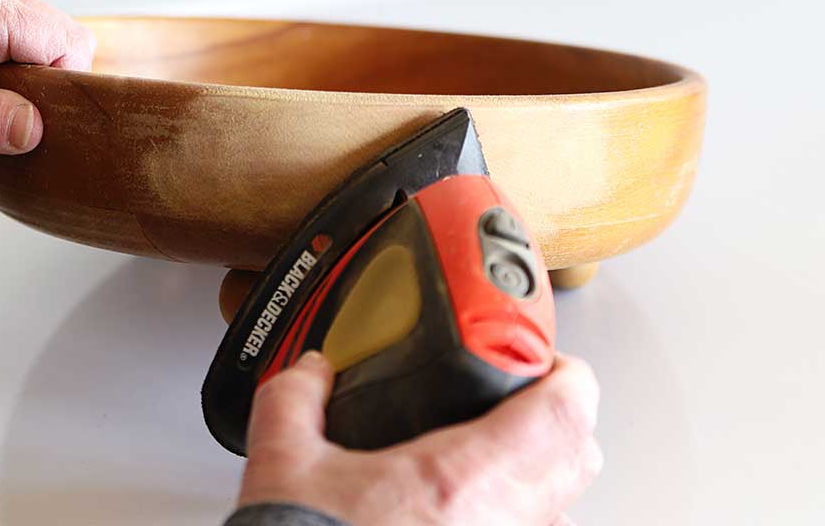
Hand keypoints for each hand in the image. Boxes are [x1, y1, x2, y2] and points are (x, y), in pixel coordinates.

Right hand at [237, 352, 601, 525]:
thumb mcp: (283, 465)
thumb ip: (295, 400)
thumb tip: (311, 372)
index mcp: (457, 479)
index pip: (562, 412)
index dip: (567, 372)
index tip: (540, 355)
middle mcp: (499, 523)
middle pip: (580, 456)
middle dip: (561, 414)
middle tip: (523, 392)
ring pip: (565, 504)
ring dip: (544, 467)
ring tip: (495, 449)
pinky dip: (522, 511)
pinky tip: (472, 505)